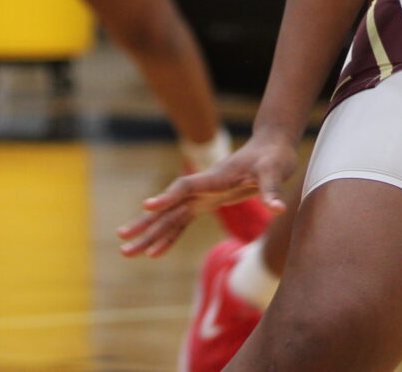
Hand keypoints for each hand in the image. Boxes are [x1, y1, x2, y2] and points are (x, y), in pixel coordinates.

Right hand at [117, 135, 296, 258]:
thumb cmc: (274, 157)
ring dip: (149, 234)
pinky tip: (154, 253)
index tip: (148, 206)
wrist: (271, 148)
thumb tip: (278, 208)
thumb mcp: (277, 170)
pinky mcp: (207, 203)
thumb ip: (273, 189)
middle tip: (122, 237)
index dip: (168, 195)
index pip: (187, 186)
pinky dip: (168, 237)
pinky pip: (182, 223)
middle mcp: (203, 187)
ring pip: (170, 217)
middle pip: (169, 205)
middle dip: (146, 222)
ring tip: (126, 252)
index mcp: (216, 177)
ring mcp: (202, 196)